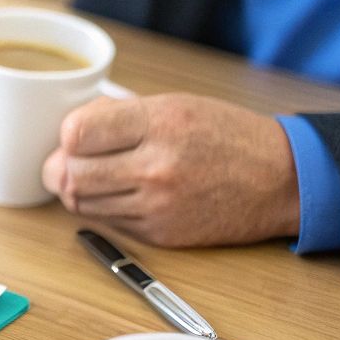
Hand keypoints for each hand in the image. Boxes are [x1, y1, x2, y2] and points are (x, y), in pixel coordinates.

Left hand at [41, 93, 300, 246]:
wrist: (279, 179)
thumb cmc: (224, 134)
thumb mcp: (174, 105)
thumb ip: (120, 115)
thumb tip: (68, 131)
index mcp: (159, 123)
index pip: (76, 133)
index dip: (66, 135)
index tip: (75, 134)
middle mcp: (156, 167)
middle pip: (70, 174)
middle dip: (60, 167)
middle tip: (69, 161)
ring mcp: (159, 206)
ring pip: (82, 203)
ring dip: (78, 190)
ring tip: (94, 176)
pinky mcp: (162, 235)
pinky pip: (109, 223)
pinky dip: (103, 209)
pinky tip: (119, 194)